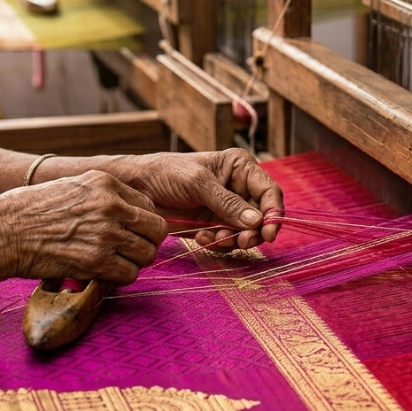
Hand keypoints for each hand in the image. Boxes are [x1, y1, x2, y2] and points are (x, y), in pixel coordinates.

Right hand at [0, 171, 166, 284]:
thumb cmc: (31, 210)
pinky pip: (129, 274)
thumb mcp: (71, 186)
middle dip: (145, 243)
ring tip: (113, 263)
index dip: (143, 223)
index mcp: (105, 183)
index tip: (131, 233)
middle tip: (128, 252)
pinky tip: (103, 273)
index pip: (149, 205)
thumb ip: (102, 195)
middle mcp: (110, 205)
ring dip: (133, 262)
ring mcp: (105, 233)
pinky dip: (119, 278)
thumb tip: (129, 212)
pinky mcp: (96, 261)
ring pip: (146, 254)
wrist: (3, 231)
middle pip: (156, 229)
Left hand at [117, 149, 282, 250]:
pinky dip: (217, 243)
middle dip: (252, 231)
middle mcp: (238, 187)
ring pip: (246, 232)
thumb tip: (257, 220)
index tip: (268, 233)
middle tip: (241, 241)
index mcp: (240, 167)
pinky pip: (227, 240)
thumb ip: (228, 202)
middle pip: (262, 216)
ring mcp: (226, 208)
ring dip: (233, 239)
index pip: (269, 191)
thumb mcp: (198, 183)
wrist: (137, 188)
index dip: (273, 213)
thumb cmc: (166, 173)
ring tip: (212, 238)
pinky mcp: (213, 225)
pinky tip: (200, 236)